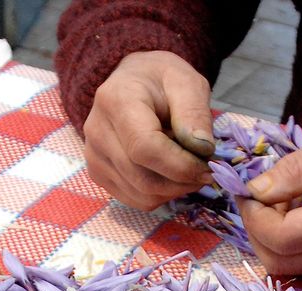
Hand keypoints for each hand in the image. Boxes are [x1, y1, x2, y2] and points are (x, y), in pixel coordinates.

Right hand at [83, 51, 215, 210]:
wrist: (131, 82)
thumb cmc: (160, 80)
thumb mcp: (186, 82)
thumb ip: (195, 113)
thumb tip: (203, 149)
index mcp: (116, 101)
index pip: (145, 148)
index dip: (180, 165)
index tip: (207, 167)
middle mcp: (97, 132)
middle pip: (143, 178)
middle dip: (182, 182)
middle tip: (205, 170)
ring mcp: (94, 156)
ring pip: (141, 194)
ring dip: (174, 190)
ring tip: (187, 167)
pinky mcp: (98, 174)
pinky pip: (135, 199)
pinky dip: (161, 194)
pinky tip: (169, 173)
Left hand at [238, 127, 301, 275]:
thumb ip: (298, 169)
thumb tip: (256, 190)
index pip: (283, 238)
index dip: (255, 217)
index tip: (252, 190)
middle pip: (279, 262)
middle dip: (257, 230)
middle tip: (263, 196)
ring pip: (289, 271)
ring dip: (272, 239)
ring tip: (283, 203)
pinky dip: (290, 248)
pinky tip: (298, 218)